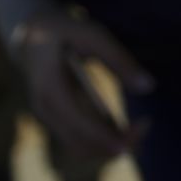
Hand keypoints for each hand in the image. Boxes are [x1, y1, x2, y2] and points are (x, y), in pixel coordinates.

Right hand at [9, 12, 150, 162]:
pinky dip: (102, 141)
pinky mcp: (55, 121)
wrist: (31, 37)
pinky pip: (79, 141)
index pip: (77, 121)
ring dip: (109, 147)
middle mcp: (45, 109)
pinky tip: (124, 127)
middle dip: (113, 144)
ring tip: (139, 129)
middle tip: (145, 127)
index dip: (103, 136)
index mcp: (49, 87)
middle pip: (79, 143)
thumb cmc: (65, 32)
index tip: (131, 140)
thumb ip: (119, 59)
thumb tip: (149, 86)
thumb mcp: (92, 36)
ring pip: (80, 148)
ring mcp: (48, 118)